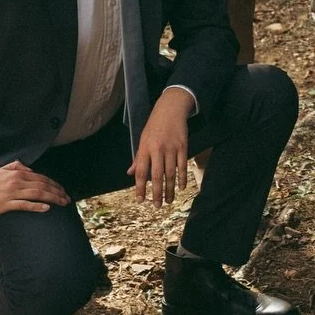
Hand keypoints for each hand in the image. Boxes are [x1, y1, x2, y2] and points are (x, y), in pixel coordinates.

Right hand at [0, 160, 69, 218]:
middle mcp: (17, 181)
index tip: (62, 190)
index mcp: (18, 173)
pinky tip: (46, 208)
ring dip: (52, 198)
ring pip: (37, 194)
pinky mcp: (6, 204)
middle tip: (67, 198)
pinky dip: (37, 206)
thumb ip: (17, 166)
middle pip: (43, 186)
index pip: (41, 178)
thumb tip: (30, 169)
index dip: (54, 184)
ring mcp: (12, 193)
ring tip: (62, 202)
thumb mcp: (2, 169)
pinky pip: (24, 205)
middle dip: (57, 192)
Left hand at [129, 87, 195, 205]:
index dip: (141, 187)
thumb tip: (131, 174)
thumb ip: (138, 157)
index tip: (141, 200)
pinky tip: (181, 187)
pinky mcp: (183, 146)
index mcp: (145, 148)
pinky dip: (182, 177)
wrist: (171, 109)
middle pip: (157, 175)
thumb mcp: (142, 139)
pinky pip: (182, 165)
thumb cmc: (154, 125)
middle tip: (158, 206)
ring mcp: (171, 148)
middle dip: (157, 193)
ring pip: (170, 173)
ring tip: (169, 201)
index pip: (142, 172)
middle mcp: (157, 149)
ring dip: (170, 189)